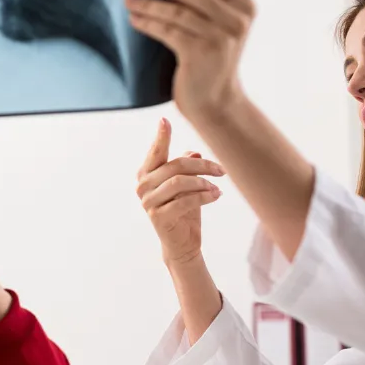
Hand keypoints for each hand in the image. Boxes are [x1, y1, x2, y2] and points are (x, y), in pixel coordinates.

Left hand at [126, 0, 255, 119]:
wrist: (217, 104)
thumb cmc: (209, 62)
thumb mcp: (216, 27)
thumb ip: (204, 2)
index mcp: (243, 5)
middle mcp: (236, 18)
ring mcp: (221, 36)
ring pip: (176, 10)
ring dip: (147, 2)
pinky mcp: (202, 53)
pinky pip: (168, 30)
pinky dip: (148, 22)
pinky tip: (133, 18)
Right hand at [137, 118, 224, 267]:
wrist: (182, 243)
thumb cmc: (184, 209)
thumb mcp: (188, 184)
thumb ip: (187, 167)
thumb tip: (194, 153)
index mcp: (146, 174)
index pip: (156, 152)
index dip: (161, 137)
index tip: (164, 120)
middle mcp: (143, 186)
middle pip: (175, 165)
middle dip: (203, 166)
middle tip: (221, 170)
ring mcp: (148, 202)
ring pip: (180, 182)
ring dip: (203, 182)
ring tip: (217, 187)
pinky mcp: (159, 217)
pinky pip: (185, 200)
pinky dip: (205, 196)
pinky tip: (216, 196)